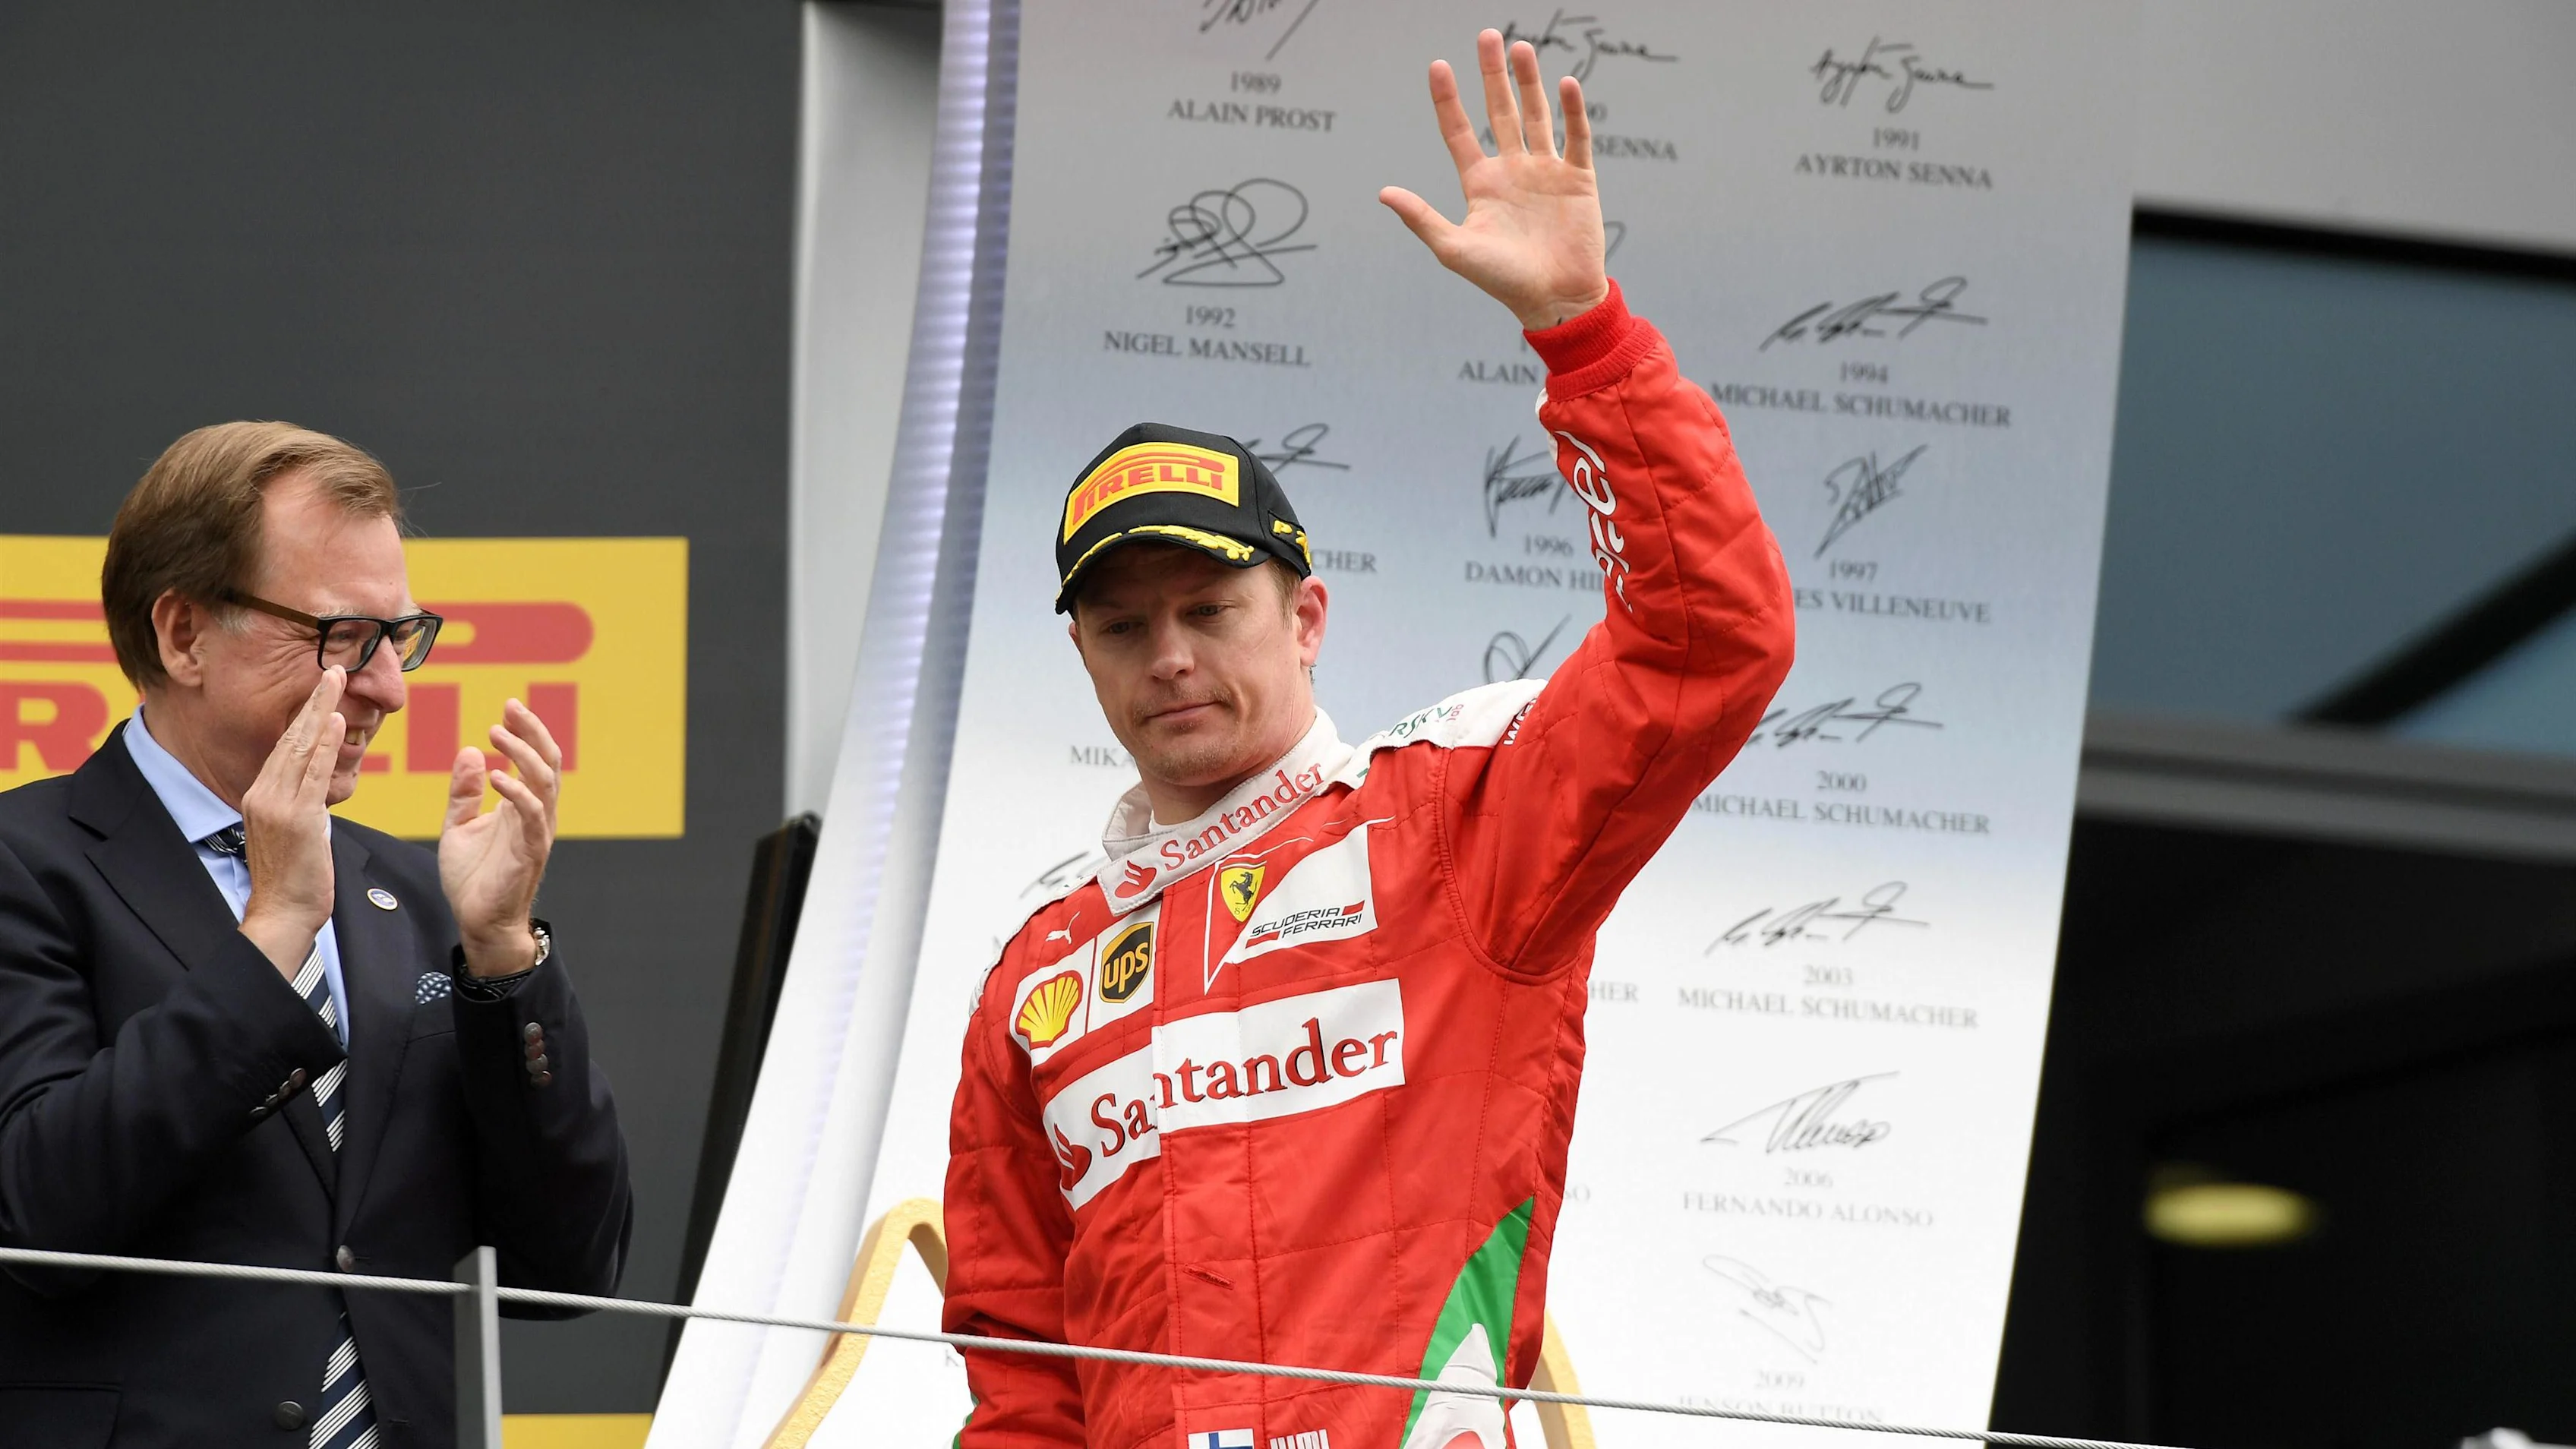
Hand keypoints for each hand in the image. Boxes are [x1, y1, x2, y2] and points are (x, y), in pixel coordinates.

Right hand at [239, 669, 346, 979]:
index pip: (285, 745)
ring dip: (321, 711)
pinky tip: (336, 722)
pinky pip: (312, 775)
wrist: (283, 912)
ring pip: (300, 748)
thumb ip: (303, 803)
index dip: (304, 715)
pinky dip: (323, 747)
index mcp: (262, 794)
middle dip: (313, 701)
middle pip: (289, 737)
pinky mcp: (296, 819)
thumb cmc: (295, 877)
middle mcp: (264, 794)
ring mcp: (278, 805)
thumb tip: (319, 785)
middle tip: (333, 668)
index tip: (322, 688)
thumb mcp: (294, 831)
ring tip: (337, 680)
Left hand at [439, 698, 560, 977]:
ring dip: (523, 754)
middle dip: (532, 731)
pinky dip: (517, 792)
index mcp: (521, 806)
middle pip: (547, 762)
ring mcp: (536, 832)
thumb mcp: (459, 825)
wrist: (478, 921)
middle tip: (511, 707)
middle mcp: (536, 814)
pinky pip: (532, 815)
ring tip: (498, 735)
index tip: (508, 708)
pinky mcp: (530, 851)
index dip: (525, 732)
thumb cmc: (473, 878)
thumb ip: (464, 792)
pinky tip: (496, 776)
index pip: (533, 759)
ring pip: (544, 782)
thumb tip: (471, 752)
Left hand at [1379, 31, 1610, 331]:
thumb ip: (1421, 218)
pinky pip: (1576, 137)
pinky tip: (1564, 84)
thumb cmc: (1502, 281)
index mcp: (1481, 184)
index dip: (1448, 100)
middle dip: (1493, 75)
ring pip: (1536, 115)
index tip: (1438, 66)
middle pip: (1500, 111)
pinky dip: (1572, 111)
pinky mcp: (1577, 178)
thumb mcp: (1454, 248)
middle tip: (1488, 36)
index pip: (1460, 132)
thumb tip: (1383, 193)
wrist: (1555, 300)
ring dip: (1530, 82)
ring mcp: (1546, 172)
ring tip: (1522, 49)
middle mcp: (1512, 171)